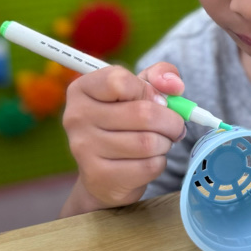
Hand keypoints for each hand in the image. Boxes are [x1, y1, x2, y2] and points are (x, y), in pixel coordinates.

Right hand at [61, 62, 186, 214]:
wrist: (105, 173)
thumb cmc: (126, 121)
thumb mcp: (140, 89)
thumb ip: (160, 75)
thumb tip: (174, 85)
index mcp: (82, 89)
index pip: (119, 80)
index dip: (149, 90)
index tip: (157, 99)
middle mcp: (76, 117)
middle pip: (143, 113)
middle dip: (171, 121)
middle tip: (174, 126)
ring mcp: (84, 148)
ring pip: (148, 142)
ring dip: (165, 143)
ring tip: (160, 142)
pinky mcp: (98, 176)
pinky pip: (148, 166)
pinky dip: (159, 163)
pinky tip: (149, 160)